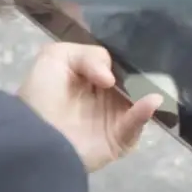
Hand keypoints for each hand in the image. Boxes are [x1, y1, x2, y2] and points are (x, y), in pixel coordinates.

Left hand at [18, 43, 163, 171]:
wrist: (34, 135)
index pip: (116, 63)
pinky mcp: (117, 140)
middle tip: (154, 65)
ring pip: (139, 103)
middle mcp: (104, 97)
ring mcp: (112, 119)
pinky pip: (135, 126)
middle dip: (143, 73)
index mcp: (89, 78)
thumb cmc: (41, 94)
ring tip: (156, 82)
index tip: (131, 51)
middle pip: (133, 82)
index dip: (124, 56)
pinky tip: (149, 101)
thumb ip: (89, 55)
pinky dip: (144, 114)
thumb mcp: (55, 57)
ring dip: (148, 92)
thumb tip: (111, 79)